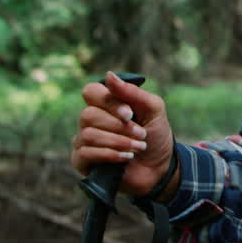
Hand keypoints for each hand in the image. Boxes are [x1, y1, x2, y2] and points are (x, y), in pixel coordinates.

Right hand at [70, 71, 176, 197]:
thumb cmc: (155, 135)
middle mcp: (90, 120)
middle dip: (118, 126)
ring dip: (118, 141)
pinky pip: (85, 153)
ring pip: (88, 134)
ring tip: (137, 148)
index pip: (91, 92)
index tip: (130, 114)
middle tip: (141, 135)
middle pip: (88, 115)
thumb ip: (133, 92)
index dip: (109, 102)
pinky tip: (126, 158)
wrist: (160, 167)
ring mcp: (83, 140)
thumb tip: (109, 75)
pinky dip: (110, 154)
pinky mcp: (82, 161)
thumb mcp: (153, 109)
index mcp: (105, 104)